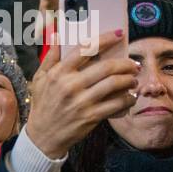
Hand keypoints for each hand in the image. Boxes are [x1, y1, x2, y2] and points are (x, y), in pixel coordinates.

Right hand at [23, 31, 138, 158]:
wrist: (42, 137)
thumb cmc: (43, 106)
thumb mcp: (39, 79)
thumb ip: (50, 57)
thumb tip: (56, 35)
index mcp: (59, 73)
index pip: (85, 49)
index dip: (105, 39)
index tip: (119, 34)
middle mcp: (71, 85)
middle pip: (106, 67)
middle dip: (125, 63)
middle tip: (133, 63)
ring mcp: (82, 102)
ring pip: (114, 84)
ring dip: (129, 80)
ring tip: (133, 79)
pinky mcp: (91, 117)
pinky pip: (116, 104)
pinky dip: (127, 99)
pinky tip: (130, 97)